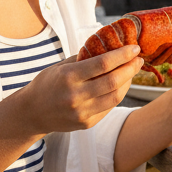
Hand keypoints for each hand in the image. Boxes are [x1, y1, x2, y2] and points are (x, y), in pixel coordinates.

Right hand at [18, 45, 143, 136]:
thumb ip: (84, 58)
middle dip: (131, 68)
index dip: (122, 55)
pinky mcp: (87, 123)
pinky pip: (109, 107)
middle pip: (113, 81)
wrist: (32, 113)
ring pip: (115, 96)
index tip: (134, 48)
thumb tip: (110, 47)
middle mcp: (76, 96)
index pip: (103, 64)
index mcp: (68, 76)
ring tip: (132, 71)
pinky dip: (118, 94)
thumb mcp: (60, 66)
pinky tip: (121, 85)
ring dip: (128, 82)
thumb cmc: (47, 84)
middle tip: (139, 59)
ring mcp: (82, 112)